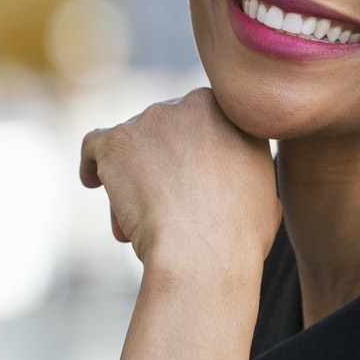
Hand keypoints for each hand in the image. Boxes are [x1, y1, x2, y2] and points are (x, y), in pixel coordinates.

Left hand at [80, 87, 279, 276]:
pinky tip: (93, 183)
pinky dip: (93, 163)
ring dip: (130, 174)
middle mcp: (192, 104)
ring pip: (132, 142)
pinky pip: (95, 144)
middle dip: (159, 165)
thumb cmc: (238, 236)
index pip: (200, 124)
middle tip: (160, 205)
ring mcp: (152, 119)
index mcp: (231, 113)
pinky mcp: (117, 140)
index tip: (186, 184)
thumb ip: (247, 172)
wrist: (203, 254)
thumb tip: (241, 184)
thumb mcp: (266, 194)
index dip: (190, 156)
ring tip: (132, 220)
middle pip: (164, 131)